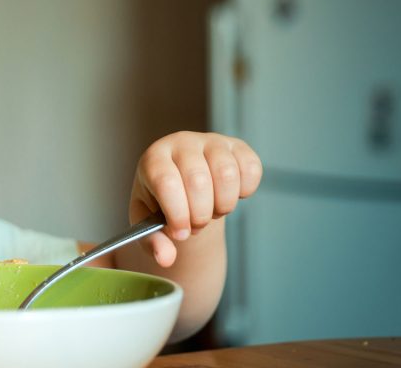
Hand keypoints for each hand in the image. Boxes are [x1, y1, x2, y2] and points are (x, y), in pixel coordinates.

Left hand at [130, 131, 260, 267]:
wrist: (185, 186)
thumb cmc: (162, 203)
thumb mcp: (149, 224)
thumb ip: (154, 243)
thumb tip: (166, 259)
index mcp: (154, 159)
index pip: (166, 182)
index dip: (177, 213)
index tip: (181, 233)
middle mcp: (181, 143)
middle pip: (198, 181)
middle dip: (200, 214)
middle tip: (196, 224)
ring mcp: (211, 141)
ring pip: (227, 174)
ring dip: (223, 204)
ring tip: (211, 210)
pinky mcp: (237, 146)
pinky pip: (251, 168)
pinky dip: (245, 190)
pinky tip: (230, 195)